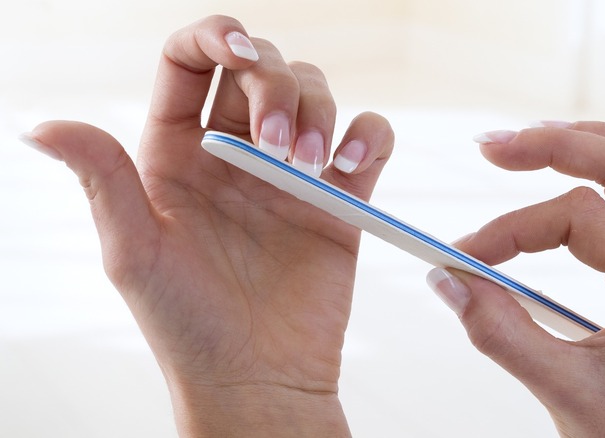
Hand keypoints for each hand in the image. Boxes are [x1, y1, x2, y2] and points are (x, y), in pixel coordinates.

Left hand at [23, 15, 392, 436]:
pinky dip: (369, 136)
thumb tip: (40, 125)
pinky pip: (367, 139)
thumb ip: (101, 178)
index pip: (191, 61)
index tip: (237, 48)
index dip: (214, 35)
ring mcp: (290, 172)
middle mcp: (235, 151)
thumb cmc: (186, 323)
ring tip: (309, 164)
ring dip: (318, 111)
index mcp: (178, 151)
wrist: (256, 376)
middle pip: (262, 68)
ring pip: (316, 93)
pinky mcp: (339, 197)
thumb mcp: (133, 251)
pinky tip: (350, 163)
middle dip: (276, 85)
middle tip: (276, 144)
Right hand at [427, 122, 604, 436]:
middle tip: (492, 146)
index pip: (578, 218)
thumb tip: (447, 281)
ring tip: (540, 139)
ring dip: (598, 145)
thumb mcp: (561, 391)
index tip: (464, 258)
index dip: (510, 230)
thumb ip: (497, 332)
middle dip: (554, 145)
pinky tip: (595, 182)